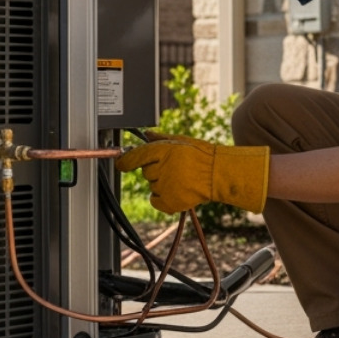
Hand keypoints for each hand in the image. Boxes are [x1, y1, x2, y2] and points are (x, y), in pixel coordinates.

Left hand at [116, 136, 268, 213]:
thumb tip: (145, 135)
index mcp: (162, 151)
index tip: (121, 163)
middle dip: (155, 170)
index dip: (124, 161)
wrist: (218, 174)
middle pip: (146, 172)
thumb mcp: (180, 140)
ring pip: (153, 186)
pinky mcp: (169, 202)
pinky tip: (176, 191)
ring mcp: (164, 187)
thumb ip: (160, 139)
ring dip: (161, 183)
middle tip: (173, 168)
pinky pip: (156, 200)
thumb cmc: (202, 156)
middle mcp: (161, 168)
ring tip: (180, 179)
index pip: (134, 157)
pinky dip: (162, 198)